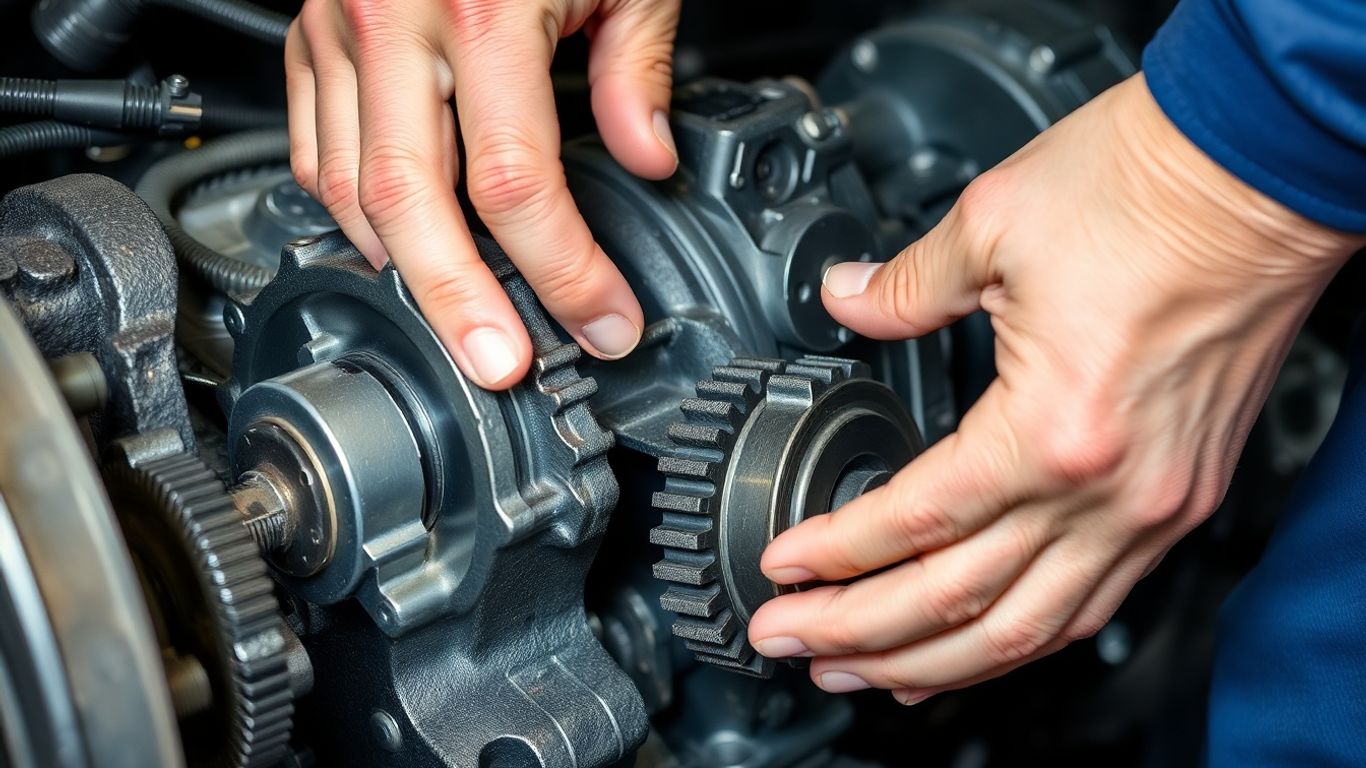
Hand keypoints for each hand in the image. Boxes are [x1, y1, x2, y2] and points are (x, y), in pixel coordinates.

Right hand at [285, 0, 680, 387]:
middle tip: (499, 366)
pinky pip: (314, 146)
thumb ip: (634, 62)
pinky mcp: (308, 32)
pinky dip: (350, 209)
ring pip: (349, 186)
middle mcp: (394, 20)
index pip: (514, 181)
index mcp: (482, 6)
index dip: (562, 270)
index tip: (602, 318)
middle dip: (456, 303)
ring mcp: (338, 27)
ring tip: (459, 314)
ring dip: (405, 264)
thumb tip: (646, 156)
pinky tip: (400, 239)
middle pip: (409, 203)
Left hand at [746, 75, 1364, 704]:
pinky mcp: (1183, 496)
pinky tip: (980, 644)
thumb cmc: (1153, 190)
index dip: (833, 554)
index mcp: (1053, 427)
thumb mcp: (992, 224)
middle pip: (960, 601)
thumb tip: (845, 299)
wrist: (1260, 172)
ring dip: (937, 662)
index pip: (915, 523)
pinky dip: (1025, 636)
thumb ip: (904, 287)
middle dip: (859, 632)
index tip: (782, 569)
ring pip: (1032, 628)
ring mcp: (1155, 503)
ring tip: (866, 674)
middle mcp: (1110, 489)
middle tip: (787, 641)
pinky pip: (1095, 601)